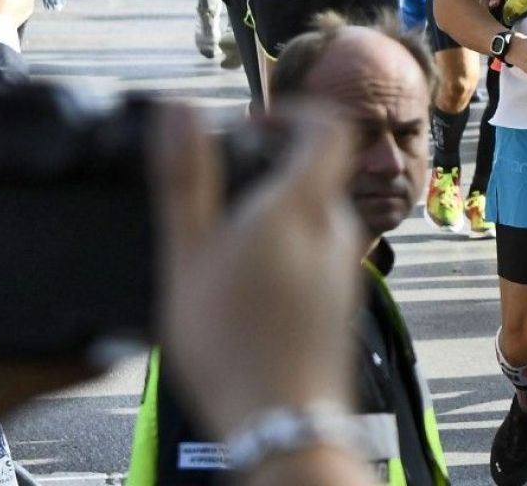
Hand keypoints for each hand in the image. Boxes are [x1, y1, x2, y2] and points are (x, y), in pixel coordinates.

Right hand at [149, 99, 361, 438]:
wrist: (281, 418)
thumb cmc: (232, 341)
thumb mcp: (189, 251)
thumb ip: (188, 176)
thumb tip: (180, 109)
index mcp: (304, 206)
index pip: (328, 127)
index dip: (290, 114)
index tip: (248, 127)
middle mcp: (338, 230)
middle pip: (316, 173)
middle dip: (269, 171)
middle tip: (217, 195)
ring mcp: (346, 267)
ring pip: (314, 217)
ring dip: (274, 215)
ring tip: (222, 250)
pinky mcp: (343, 300)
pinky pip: (317, 255)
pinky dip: (286, 252)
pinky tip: (247, 289)